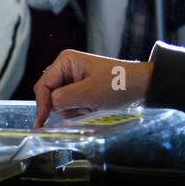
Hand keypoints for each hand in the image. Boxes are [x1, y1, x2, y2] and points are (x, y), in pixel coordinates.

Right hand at [32, 49, 150, 127]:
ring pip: (60, 103)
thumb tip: (50, 106)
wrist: (144, 86)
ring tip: (92, 107)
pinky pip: (71, 105)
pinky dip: (80, 110)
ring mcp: (73, 80)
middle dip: (64, 107)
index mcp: (65, 61)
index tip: (41, 123)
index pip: (43, 86)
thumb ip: (65, 98)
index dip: (41, 105)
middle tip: (82, 110)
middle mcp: (66, 69)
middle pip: (50, 95)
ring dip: (74, 110)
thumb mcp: (90, 92)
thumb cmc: (119, 84)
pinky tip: (93, 108)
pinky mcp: (81, 90)